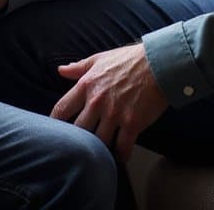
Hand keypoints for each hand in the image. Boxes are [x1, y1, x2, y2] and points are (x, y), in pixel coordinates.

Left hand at [50, 44, 168, 161]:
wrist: (159, 63)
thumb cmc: (129, 59)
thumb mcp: (100, 58)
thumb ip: (79, 67)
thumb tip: (60, 70)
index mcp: (87, 84)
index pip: (62, 109)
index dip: (55, 123)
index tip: (55, 131)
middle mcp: (97, 101)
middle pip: (78, 131)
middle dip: (78, 139)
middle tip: (80, 144)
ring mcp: (114, 114)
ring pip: (98, 142)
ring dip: (99, 148)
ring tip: (100, 152)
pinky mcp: (132, 123)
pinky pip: (122, 148)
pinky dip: (120, 155)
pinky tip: (120, 155)